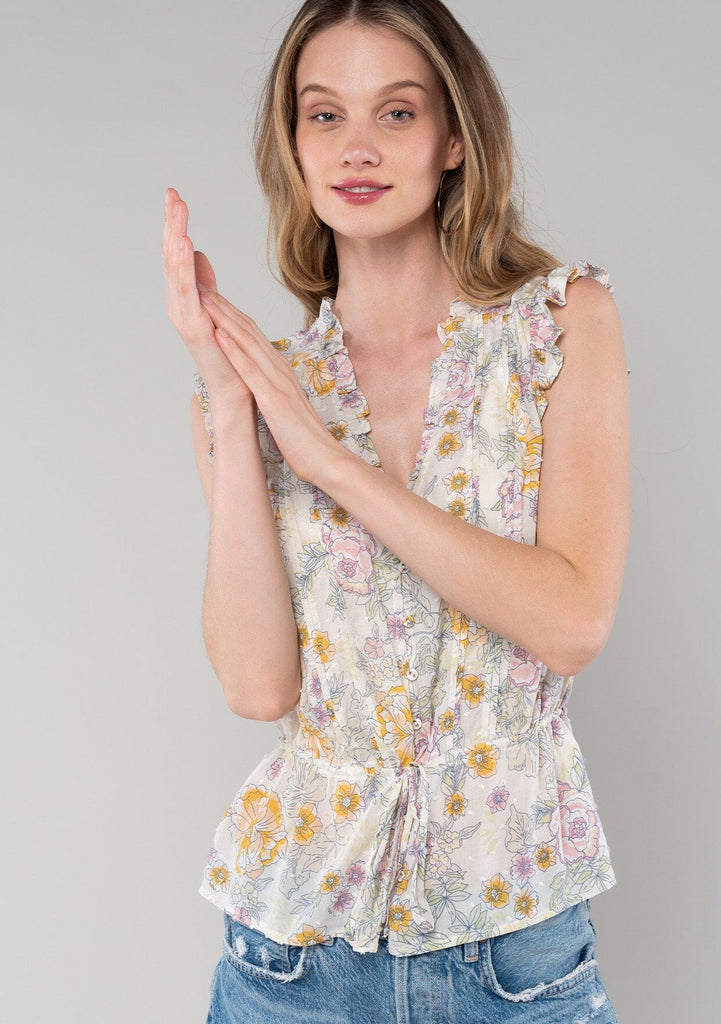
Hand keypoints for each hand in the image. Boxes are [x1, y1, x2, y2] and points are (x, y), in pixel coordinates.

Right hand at [161, 187, 251, 410]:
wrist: (234, 390)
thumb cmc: (228, 354)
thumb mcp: (218, 308)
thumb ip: (205, 282)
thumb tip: (199, 253)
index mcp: (187, 298)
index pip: (179, 255)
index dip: (176, 225)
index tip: (175, 195)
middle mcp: (180, 304)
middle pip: (173, 256)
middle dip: (172, 223)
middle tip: (172, 193)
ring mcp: (184, 316)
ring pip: (176, 269)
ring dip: (176, 237)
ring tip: (177, 211)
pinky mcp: (194, 327)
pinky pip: (188, 292)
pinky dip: (185, 267)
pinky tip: (186, 244)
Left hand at [198, 289, 343, 483]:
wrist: (326, 459)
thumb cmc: (305, 439)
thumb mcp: (286, 406)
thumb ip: (275, 390)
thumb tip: (262, 384)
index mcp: (281, 372)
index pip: (254, 337)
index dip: (232, 315)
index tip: (213, 298)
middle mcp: (280, 370)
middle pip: (249, 332)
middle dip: (224, 307)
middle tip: (202, 285)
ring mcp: (278, 383)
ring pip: (248, 343)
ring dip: (225, 319)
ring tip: (205, 298)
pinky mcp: (275, 400)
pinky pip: (251, 371)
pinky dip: (235, 351)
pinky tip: (220, 335)